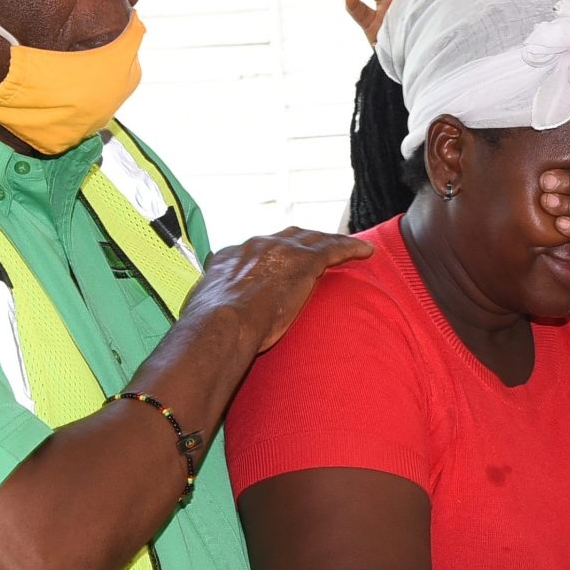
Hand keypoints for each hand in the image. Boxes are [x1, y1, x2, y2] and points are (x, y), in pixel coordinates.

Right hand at [183, 228, 373, 354]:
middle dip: (304, 242)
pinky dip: (350, 248)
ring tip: (349, 247)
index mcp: (230, 257)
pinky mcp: (304, 261)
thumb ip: (210, 308)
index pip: (257, 250)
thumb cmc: (208, 331)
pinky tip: (366, 252)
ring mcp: (280, 251)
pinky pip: (334, 249)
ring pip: (313, 239)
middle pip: (287, 237)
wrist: (220, 326)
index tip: (280, 263)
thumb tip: (204, 322)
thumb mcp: (203, 312)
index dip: (272, 255)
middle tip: (318, 250)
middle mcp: (255, 247)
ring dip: (330, 242)